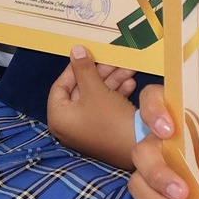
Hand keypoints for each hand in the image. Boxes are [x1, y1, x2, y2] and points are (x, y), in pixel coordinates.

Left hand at [46, 47, 140, 166]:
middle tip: (114, 60)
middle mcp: (69, 125)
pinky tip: (131, 84)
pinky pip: (104, 107)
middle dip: (100, 73)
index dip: (74, 68)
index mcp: (59, 117)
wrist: (139, 148)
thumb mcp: (95, 89)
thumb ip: (83, 68)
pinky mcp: (102, 130)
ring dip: (112, 81)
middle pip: (80, 90)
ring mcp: (86, 129)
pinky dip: (115, 94)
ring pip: (95, 96)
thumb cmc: (110, 119)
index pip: (60, 86)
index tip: (88, 55)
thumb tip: (75, 49)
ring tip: (129, 69)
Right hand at [126, 84, 198, 198]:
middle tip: (181, 190)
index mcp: (173, 114)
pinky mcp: (156, 195)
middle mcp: (156, 140)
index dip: (154, 113)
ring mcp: (153, 168)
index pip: (152, 100)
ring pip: (138, 184)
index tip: (169, 130)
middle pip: (142, 152)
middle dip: (158, 173)